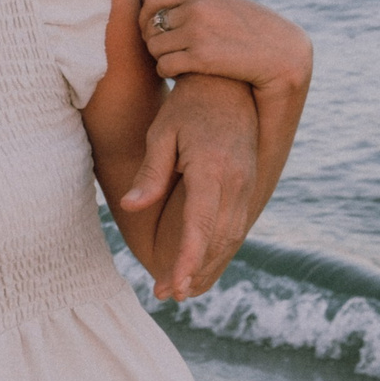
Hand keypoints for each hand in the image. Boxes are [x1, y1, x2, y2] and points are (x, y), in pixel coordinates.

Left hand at [119, 73, 258, 301]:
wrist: (227, 85)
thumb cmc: (187, 107)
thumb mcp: (162, 133)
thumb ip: (150, 173)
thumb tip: (130, 205)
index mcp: (215, 170)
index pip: (201, 225)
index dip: (188, 260)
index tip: (174, 285)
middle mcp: (237, 182)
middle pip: (219, 239)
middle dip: (196, 272)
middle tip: (168, 295)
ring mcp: (247, 185)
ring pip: (231, 237)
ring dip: (210, 267)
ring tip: (182, 290)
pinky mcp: (249, 186)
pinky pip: (237, 226)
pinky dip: (221, 250)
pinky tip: (203, 266)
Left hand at [138, 0, 313, 92]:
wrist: (283, 54)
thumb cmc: (251, 27)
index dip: (145, 17)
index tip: (150, 30)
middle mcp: (196, 7)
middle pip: (152, 26)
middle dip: (153, 41)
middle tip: (164, 51)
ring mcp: (198, 31)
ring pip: (155, 47)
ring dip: (160, 58)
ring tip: (173, 62)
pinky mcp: (201, 57)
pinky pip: (164, 66)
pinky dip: (166, 73)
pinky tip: (178, 75)